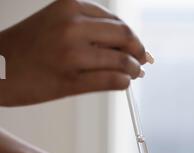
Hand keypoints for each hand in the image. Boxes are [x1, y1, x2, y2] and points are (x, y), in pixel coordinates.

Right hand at [0, 0, 148, 105]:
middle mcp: (72, 26)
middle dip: (139, 52)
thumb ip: (87, 27)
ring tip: (135, 74)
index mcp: (70, 6)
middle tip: (144, 62)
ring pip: (121, 60)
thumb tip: (123, 42)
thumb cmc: (27, 48)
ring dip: (134, 69)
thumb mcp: (55, 23)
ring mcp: (71, 54)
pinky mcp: (70, 80)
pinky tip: (124, 83)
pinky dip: (123, 82)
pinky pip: (110, 80)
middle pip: (124, 37)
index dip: (133, 37)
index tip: (141, 49)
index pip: (116, 22)